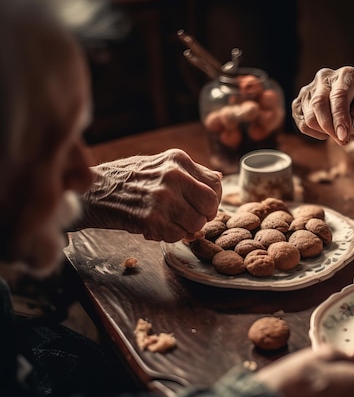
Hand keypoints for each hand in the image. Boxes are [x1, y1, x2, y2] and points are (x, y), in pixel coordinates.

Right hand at [78, 149, 222, 242]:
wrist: (91, 192)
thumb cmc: (126, 179)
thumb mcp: (159, 164)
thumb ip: (189, 172)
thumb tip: (219, 179)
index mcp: (178, 159)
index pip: (216, 184)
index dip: (213, 200)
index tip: (203, 207)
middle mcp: (174, 176)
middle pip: (211, 205)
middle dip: (204, 216)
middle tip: (189, 219)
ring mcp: (163, 198)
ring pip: (196, 224)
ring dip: (185, 229)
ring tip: (167, 221)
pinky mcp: (151, 219)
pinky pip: (176, 236)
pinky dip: (169, 236)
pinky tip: (153, 226)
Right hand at [292, 66, 353, 145]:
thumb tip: (340, 131)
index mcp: (346, 74)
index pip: (338, 95)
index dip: (340, 118)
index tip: (343, 136)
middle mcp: (324, 77)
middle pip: (318, 104)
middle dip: (330, 128)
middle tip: (343, 141)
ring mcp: (309, 89)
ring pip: (309, 118)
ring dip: (324, 132)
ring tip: (337, 132)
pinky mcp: (299, 104)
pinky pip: (303, 125)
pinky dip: (315, 133)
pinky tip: (326, 131)